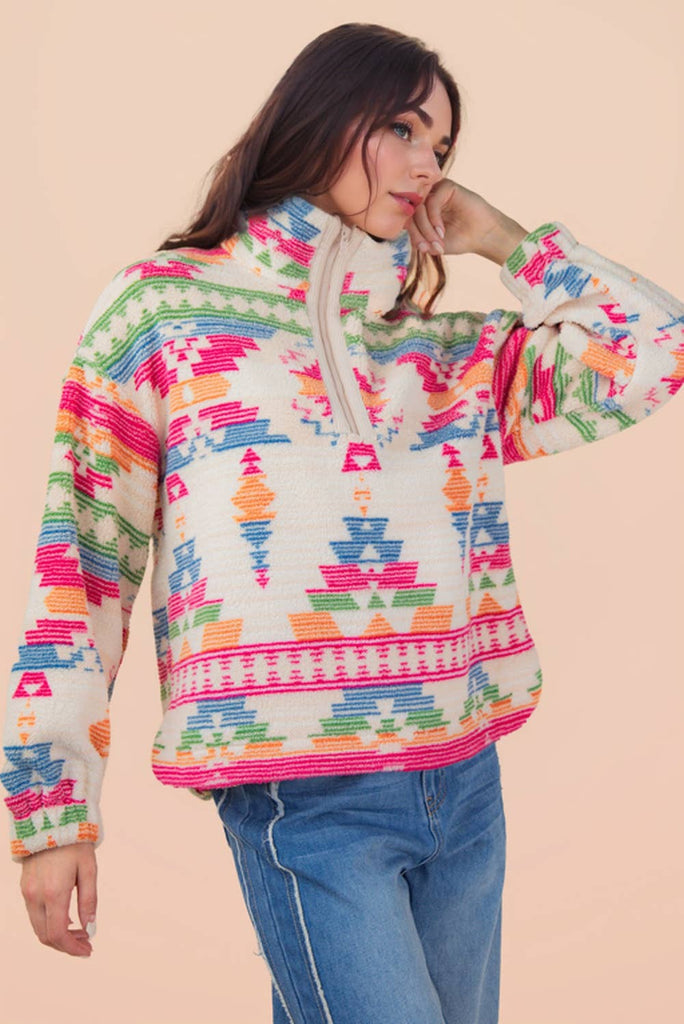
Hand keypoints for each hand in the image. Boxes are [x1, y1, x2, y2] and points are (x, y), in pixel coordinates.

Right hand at [20, 842, 97, 956]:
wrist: (51, 820)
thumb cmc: (75, 844)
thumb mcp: (89, 870)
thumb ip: (89, 901)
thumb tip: (90, 929)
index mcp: (54, 892)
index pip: (57, 934)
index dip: (72, 948)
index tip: (88, 951)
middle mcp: (36, 896)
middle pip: (45, 936)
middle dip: (66, 945)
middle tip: (86, 942)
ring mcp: (27, 892)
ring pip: (38, 927)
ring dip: (57, 935)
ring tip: (79, 931)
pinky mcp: (25, 887)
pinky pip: (34, 914)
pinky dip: (49, 922)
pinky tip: (66, 917)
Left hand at [406, 178, 528, 265]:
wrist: (483, 235)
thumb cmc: (460, 240)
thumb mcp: (435, 245)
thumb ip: (420, 241)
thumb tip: (407, 238)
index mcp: (422, 212)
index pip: (407, 220)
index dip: (413, 235)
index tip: (423, 249)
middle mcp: (427, 199)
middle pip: (411, 213)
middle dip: (420, 233)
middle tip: (431, 247)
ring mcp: (436, 192)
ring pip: (420, 207)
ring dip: (426, 228)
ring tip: (438, 240)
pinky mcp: (446, 186)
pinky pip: (432, 201)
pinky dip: (434, 218)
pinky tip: (441, 230)